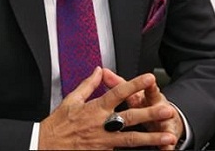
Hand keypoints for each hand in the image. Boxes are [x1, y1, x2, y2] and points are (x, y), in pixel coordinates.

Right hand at [38, 67, 178, 149]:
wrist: (45, 146)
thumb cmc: (57, 124)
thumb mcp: (71, 100)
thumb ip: (88, 85)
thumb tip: (98, 71)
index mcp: (94, 108)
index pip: (118, 93)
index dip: (134, 84)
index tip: (149, 78)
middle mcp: (101, 124)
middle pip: (130, 118)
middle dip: (151, 114)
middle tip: (168, 110)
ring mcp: (103, 141)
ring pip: (131, 139)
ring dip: (151, 138)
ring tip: (168, 137)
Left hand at [102, 69, 183, 150]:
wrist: (168, 115)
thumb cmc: (147, 102)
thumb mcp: (135, 92)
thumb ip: (118, 83)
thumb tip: (102, 71)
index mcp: (148, 96)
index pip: (148, 88)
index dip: (147, 85)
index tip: (150, 79)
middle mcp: (157, 108)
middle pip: (156, 109)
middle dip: (158, 111)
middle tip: (165, 110)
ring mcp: (163, 122)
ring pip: (164, 127)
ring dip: (163, 133)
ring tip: (169, 138)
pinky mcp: (166, 136)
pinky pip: (167, 143)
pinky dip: (167, 146)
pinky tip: (167, 149)